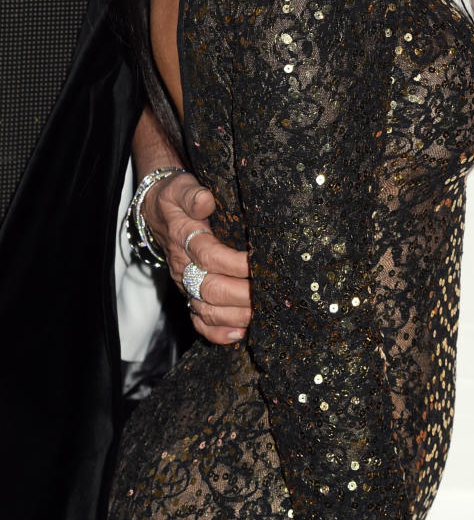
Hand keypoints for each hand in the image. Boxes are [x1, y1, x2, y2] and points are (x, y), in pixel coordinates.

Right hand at [143, 172, 251, 344]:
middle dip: (242, 295)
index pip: (210, 256)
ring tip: (263, 315)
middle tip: (271, 295)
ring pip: (206, 311)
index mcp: (185, 239)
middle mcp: (183, 267)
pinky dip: (218, 333)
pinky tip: (241, 332)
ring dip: (236, 316)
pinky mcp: (188, 295)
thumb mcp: (180, 187)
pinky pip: (198, 322)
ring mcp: (185, 285)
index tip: (259, 263)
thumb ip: (191, 193)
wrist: (156, 212)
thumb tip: (205, 201)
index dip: (236, 264)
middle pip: (210, 289)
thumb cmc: (175, 198)